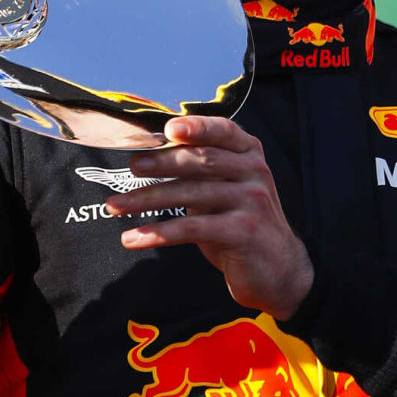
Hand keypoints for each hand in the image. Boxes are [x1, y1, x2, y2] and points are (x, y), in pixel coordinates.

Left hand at [107, 116, 313, 319]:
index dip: (196, 126)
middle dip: (162, 162)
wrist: (279, 270)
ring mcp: (251, 201)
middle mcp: (254, 172)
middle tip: (132, 167)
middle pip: (202, 160)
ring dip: (148, 199)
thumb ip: (203, 170)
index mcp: (249, 154)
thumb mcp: (227, 189)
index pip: (223, 130)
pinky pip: (193, 228)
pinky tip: (134, 239)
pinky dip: (158, 233)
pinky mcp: (243, 232)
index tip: (168, 128)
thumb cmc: (241, 223)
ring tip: (117, 206)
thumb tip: (151, 154)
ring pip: (192, 194)